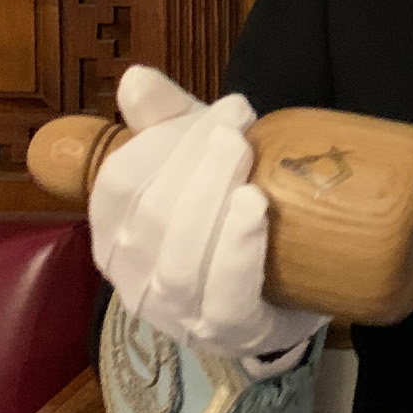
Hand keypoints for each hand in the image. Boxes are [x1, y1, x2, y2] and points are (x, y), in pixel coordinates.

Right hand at [90, 66, 328, 358]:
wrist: (296, 280)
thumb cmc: (234, 215)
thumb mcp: (203, 160)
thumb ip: (167, 121)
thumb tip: (136, 78)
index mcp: (116, 234)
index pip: (119, 183)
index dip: (165, 140)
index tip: (230, 109)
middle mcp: (135, 280)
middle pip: (152, 215)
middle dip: (196, 163)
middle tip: (240, 128)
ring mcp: (179, 315)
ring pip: (181, 258)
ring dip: (211, 199)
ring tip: (246, 156)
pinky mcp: (229, 334)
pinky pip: (223, 296)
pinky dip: (236, 250)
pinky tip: (255, 209)